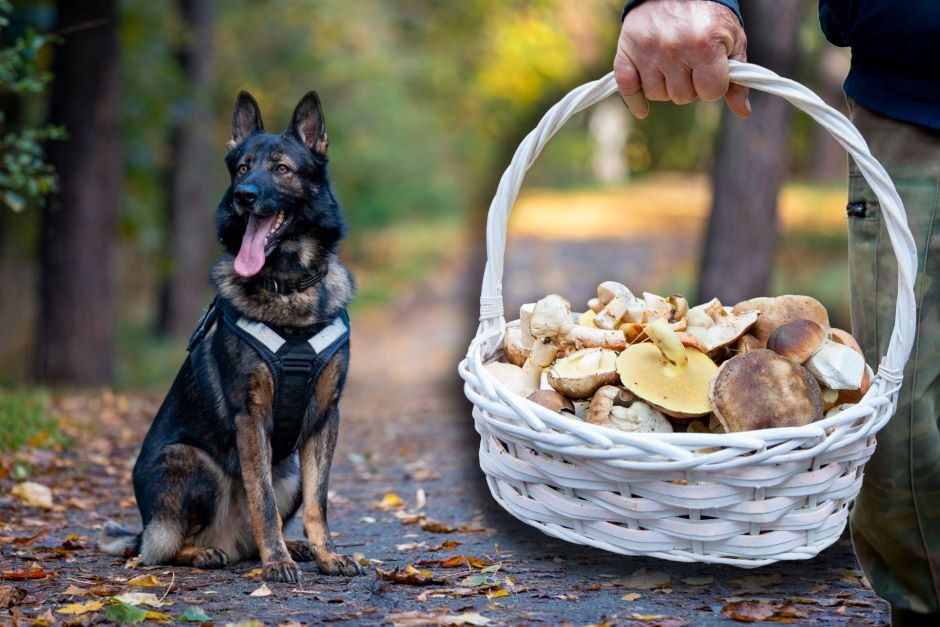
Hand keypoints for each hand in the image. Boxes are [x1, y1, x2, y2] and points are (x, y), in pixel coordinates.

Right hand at [613, 0, 747, 118]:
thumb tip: (743, 112)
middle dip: (689, 85)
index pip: (710, 92)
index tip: (711, 71)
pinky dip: (634, 100)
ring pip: (657, 95)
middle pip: (682, 97)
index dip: (713, 85)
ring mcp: (648, 50)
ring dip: (665, 86)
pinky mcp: (627, 50)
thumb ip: (738, 77)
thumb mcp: (732, 40)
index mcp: (704, 45)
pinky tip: (642, 108)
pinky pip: (627, 88)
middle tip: (690, 66)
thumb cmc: (708, 15)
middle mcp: (674, 48)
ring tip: (671, 66)